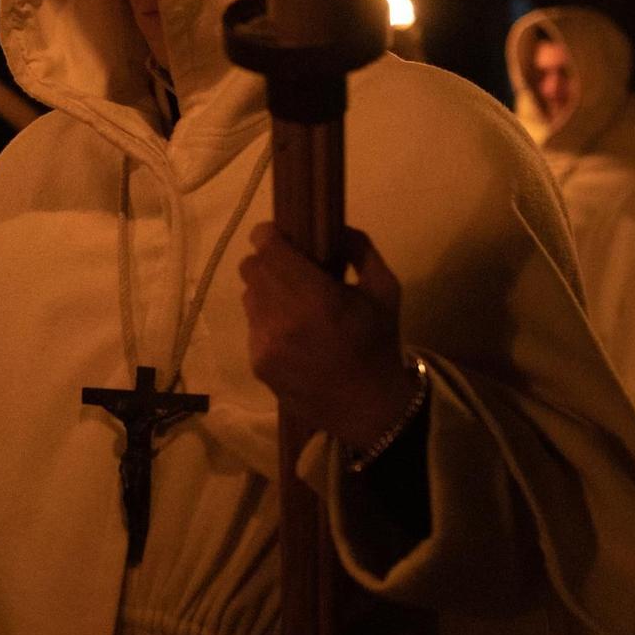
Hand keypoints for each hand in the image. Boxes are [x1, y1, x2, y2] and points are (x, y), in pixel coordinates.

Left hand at [238, 222, 416, 446]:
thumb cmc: (378, 343)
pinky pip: (252, 326)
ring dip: (265, 292)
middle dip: (268, 263)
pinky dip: (267, 322)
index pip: (267, 248)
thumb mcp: (385, 290)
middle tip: (288, 269)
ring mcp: (264, 342)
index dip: (268, 235)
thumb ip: (360, 249)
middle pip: (251, 269)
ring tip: (291, 304)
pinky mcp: (257, 363)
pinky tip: (291, 334)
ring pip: (248, 297)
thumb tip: (334, 227)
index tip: (279, 235)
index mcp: (314, 296)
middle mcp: (281, 317)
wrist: (368, 407)